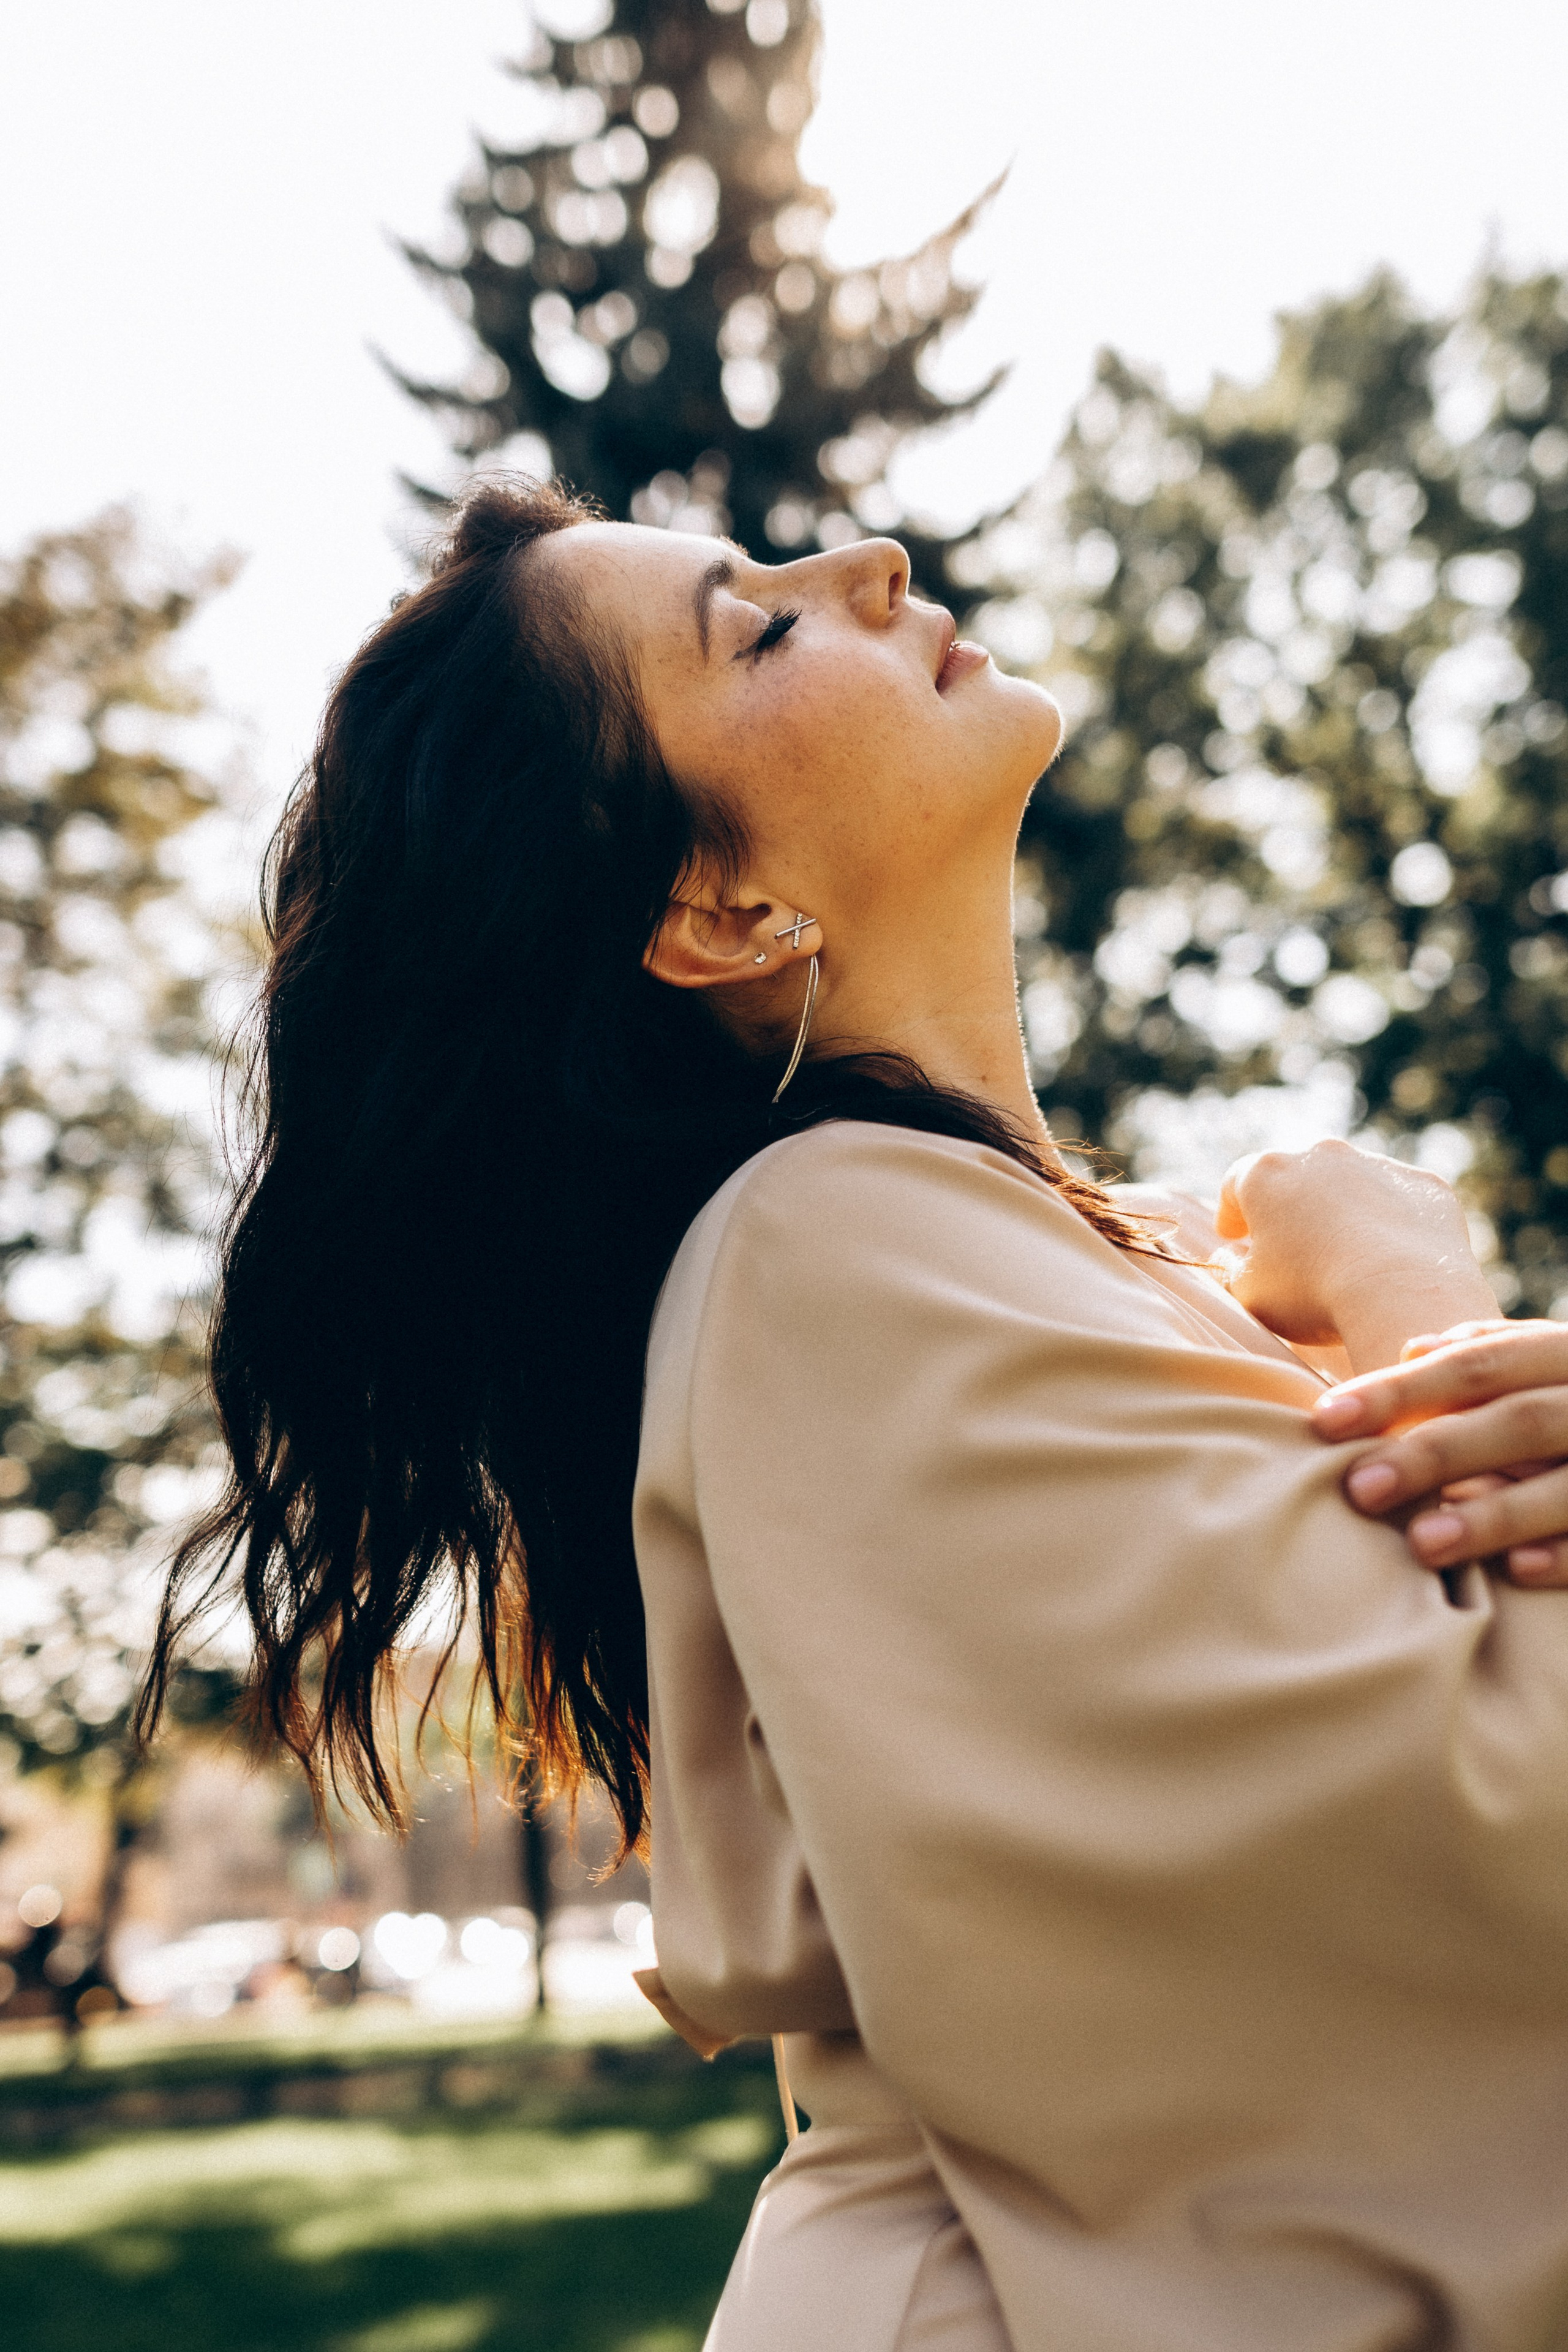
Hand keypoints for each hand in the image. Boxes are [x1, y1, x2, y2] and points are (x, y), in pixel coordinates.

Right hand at [1215, 1139, 1495, 1369]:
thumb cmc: (1311, 1293)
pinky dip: (1392, 1220)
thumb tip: (1231, 1256)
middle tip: (1291, 1245)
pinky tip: (1392, 1257)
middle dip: (1290, 1207)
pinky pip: (1400, 1200)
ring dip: (1342, 1210)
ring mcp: (1377, 1165)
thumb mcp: (1248, 1292)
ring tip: (1347, 1255)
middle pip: (1296, 1176)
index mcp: (1267, 1174)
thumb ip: (1230, 1269)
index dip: (1231, 1211)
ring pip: (1351, 1183)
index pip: (1236, 1183)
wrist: (1401, 1294)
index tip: (1233, 1236)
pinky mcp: (1425, 1185)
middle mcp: (1321, 1155)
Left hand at [1312, 1320, 1567, 1582]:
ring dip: (1495, 1513)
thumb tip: (1414, 1350)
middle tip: (1360, 1488)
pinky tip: (1512, 1574)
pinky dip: (1565, 1554)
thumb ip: (1490, 1357)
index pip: (1478, 1364)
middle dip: (1437, 1452)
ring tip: (1423, 1543)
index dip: (1400, 1390)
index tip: (1325, 1420)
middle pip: (1519, 1420)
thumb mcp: (1553, 1366)